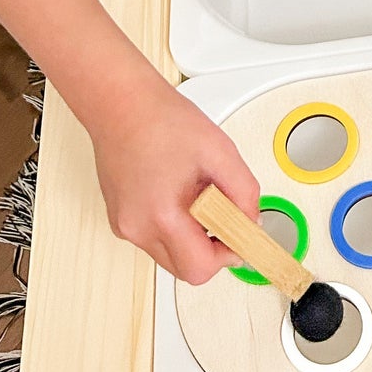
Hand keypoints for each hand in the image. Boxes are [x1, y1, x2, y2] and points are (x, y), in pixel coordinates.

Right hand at [87, 65, 260, 283]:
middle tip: (225, 216)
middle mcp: (137, 228)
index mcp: (162, 214)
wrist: (120, 103)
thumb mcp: (220, 151)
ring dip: (192, 237)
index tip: (242, 237)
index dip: (228, 255)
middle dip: (212, 249)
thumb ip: (244, 192)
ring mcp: (125, 226)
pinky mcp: (120, 220)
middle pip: (185, 268)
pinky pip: (155, 239)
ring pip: (170, 255)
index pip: (200, 268)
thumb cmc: (161, 119)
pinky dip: (173, 226)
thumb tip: (251, 221)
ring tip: (197, 196)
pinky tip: (178, 194)